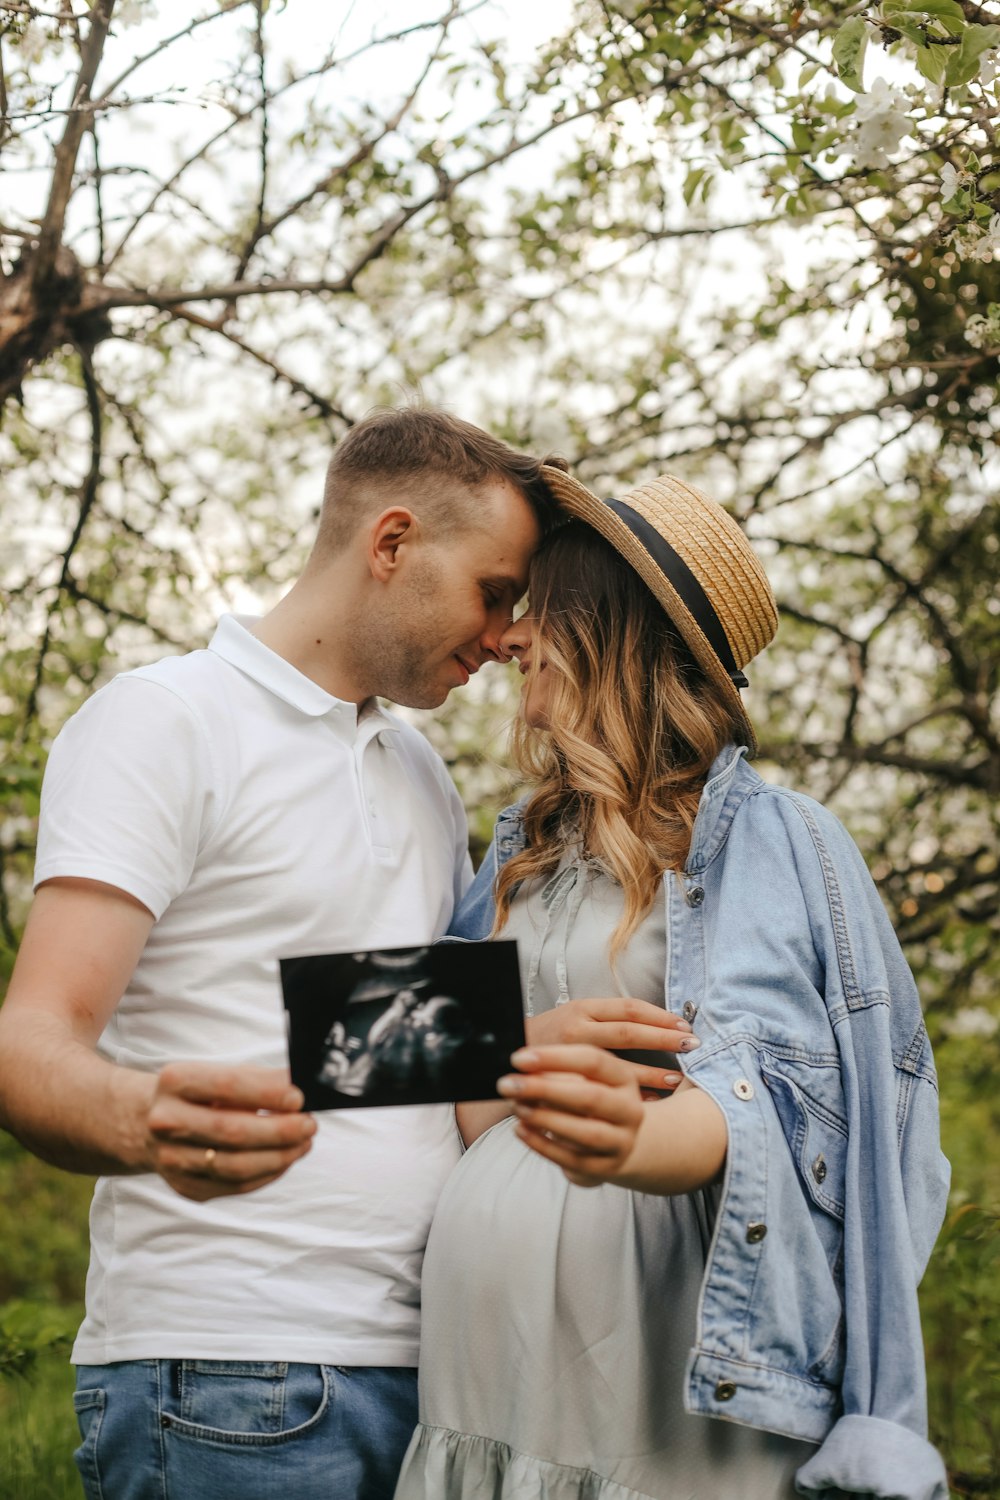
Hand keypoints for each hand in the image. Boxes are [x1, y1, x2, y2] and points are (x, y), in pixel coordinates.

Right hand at [145, 1063, 316, 1201]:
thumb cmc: (199, 1094)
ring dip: (279, 1156)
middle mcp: (166, 1121)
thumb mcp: (220, 1074)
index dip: (268, 1093)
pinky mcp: (186, 1186)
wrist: (150, 1123)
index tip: (299, 1097)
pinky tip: (284, 1159)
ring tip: (303, 1143)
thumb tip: (300, 1089)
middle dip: (279, 1130)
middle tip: (309, 1125)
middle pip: (232, 1132)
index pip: (228, 1086)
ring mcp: (172, 1159)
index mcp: (175, 1081)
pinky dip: (267, 1173)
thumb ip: (259, 1080)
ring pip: (236, 1166)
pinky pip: (235, 1186)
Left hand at [498, 1044, 643, 1187]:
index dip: (554, 1058)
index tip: (518, 1059)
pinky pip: (571, 1159)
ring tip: (517, 1108)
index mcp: (623, 1078)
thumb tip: (522, 1070)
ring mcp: (620, 1142)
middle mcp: (629, 1110)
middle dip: (544, 1090)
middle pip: (590, 1097)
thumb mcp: (579, 1081)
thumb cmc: (587, 1103)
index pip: (593, 1061)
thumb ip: (554, 1074)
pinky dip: (542, 1144)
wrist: (612, 1143)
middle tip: (509, 1085)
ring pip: (585, 1133)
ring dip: (545, 1119)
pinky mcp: (604, 1168)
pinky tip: (521, 1130)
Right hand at [525, 997, 695, 1095]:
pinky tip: (648, 1102)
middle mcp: (577, 1026)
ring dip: (651, 1072)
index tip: (683, 1024)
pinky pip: (602, 1088)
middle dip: (663, 1038)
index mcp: (583, 1008)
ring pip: (618, 1063)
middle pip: (629, 1031)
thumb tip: (650, 1027)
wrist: (500, 1055)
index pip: (628, 1008)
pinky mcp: (562, 1078)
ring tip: (677, 1080)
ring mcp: (569, 1053)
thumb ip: (603, 1022)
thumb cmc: (545, 1039)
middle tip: (692, 1044)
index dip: (658, 1015)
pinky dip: (627, 1095)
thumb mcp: (573, 1020)